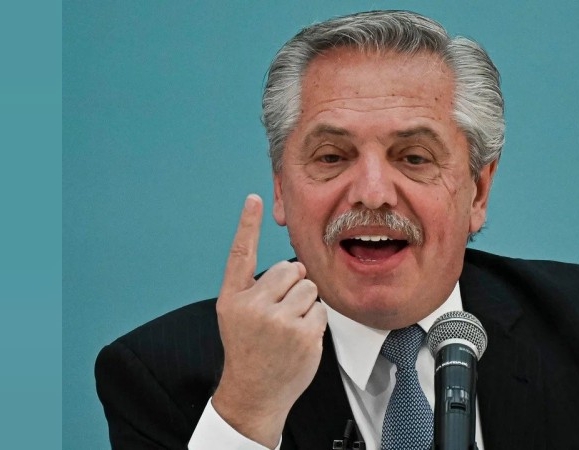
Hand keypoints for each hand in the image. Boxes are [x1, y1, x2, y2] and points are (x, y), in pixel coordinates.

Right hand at [211, 194, 327, 447]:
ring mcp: (277, 321)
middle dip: (294, 286)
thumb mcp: (237, 317)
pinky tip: (298, 340)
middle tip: (280, 313)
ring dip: (305, 305)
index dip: (247, 224)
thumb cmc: (250, 349)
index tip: (254, 198)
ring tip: (288, 329)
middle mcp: (252, 306)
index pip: (240, 253)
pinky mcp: (301, 334)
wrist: (254, 393)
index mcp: (233, 298)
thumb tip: (298, 266)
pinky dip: (314, 323)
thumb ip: (257, 289)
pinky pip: (320, 311)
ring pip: (309, 288)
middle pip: (292, 269)